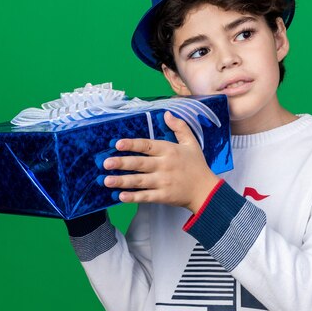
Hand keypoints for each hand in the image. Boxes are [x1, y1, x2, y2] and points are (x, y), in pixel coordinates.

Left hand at [102, 111, 219, 212]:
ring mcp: (163, 182)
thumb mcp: (191, 142)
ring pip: (139, 181)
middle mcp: (164, 166)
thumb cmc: (197, 165)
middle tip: (105, 163)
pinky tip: (121, 196)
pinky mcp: (163, 196)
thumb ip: (179, 127)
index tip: (117, 144)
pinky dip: (133, 197)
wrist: (206, 190)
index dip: (132, 144)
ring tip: (106, 180)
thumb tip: (166, 114)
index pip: (147, 145)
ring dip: (122, 181)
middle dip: (121, 163)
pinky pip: (145, 196)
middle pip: (139, 163)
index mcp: (169, 150)